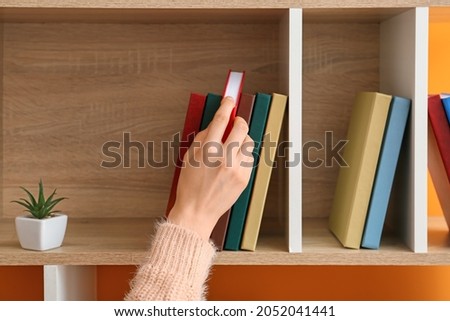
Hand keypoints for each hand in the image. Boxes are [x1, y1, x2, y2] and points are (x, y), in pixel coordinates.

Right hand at [168, 97, 253, 240]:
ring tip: (233, 146)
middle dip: (239, 120)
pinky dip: (243, 156)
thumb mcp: (189, 157)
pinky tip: (234, 161)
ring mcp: (236, 169)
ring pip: (248, 142)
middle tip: (236, 121)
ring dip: (242, 139)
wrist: (197, 212)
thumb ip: (203, 138)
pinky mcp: (244, 178)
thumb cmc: (190, 186)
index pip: (220, 120)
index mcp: (207, 151)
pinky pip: (249, 158)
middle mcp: (224, 158)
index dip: (226, 106)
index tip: (229, 100)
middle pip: (240, 127)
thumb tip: (215, 124)